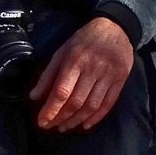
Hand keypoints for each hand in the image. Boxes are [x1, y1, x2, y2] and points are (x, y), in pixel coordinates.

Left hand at [29, 16, 134, 131]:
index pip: (62, 91)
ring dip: (77, 120)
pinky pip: (108, 104)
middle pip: (76, 101)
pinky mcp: (120, 80)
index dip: (51, 109)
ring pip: (92, 105)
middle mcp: (93, 68)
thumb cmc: (85, 40)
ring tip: (65, 127)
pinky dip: (97, 118)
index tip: (42, 121)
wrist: (116, 28)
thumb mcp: (62, 51)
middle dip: (62, 117)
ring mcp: (109, 75)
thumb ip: (48, 74)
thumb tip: (34, 96)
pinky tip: (86, 124)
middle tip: (52, 126)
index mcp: (75, 59)